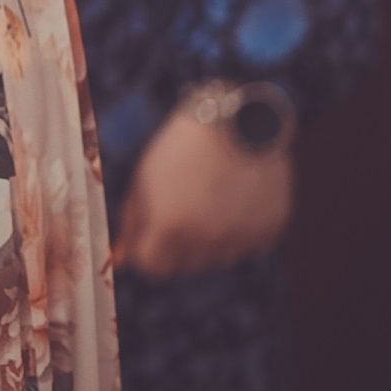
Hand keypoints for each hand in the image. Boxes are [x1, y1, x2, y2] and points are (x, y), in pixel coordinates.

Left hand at [115, 102, 291, 278]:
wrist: (235, 121)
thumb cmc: (180, 148)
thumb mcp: (144, 180)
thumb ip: (132, 222)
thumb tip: (121, 258)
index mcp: (170, 227)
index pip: (151, 268)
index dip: (147, 250)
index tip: (150, 234)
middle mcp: (208, 240)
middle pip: (184, 266)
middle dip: (176, 246)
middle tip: (180, 208)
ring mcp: (242, 238)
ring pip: (217, 259)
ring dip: (209, 240)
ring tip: (208, 198)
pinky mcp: (269, 230)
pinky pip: (247, 246)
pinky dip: (239, 231)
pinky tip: (235, 198)